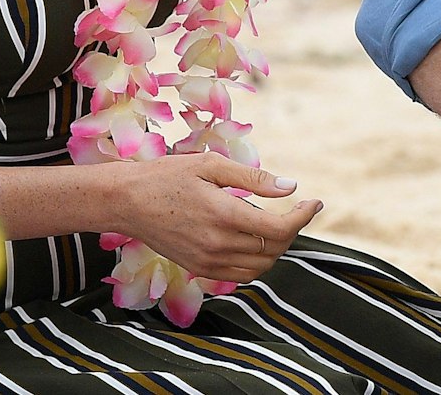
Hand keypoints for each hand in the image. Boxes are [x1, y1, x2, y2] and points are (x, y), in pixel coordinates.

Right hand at [115, 153, 322, 283]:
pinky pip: (241, 275)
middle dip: (293, 229)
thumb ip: (254, 178)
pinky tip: (253, 240)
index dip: (304, 217)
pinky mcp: (199, 269)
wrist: (126, 202)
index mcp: (224, 215)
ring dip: (276, 248)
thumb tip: (291, 187)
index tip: (314, 202)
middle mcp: (218, 244)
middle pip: (274, 249)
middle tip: (295, 209)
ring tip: (276, 224)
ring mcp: (208, 261)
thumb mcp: (211, 165)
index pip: (280, 229)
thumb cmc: (168, 176)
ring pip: (261, 267)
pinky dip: (257, 261)